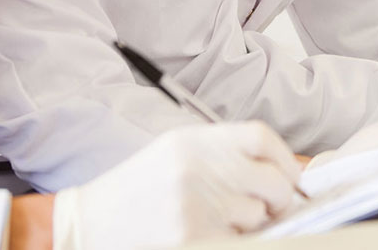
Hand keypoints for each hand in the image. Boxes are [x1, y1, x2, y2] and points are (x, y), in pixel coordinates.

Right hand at [52, 122, 300, 248]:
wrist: (85, 224)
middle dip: (281, 198)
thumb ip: (219, 155)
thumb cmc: (133, 191)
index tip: (292, 176)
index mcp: (192, 140)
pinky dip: (236, 239)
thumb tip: (273, 170)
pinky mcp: (192, 237)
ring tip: (227, 222)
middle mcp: (197, 168)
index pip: (260, 137)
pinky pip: (238, 240)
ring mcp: (195, 205)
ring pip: (257, 216)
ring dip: (253, 224)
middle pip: (271, 180)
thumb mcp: (172, 154)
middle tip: (275, 208)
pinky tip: (214, 233)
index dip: (284, 158)